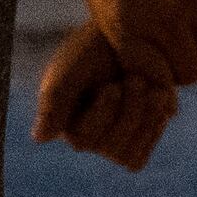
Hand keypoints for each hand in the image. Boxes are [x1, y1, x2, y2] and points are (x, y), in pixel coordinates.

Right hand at [33, 19, 180, 169]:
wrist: (133, 37)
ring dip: (144, 116)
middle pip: (108, 148)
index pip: (83, 140)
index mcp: (62, 121)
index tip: (112, 87)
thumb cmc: (94, 51)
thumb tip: (39, 138)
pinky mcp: (133, 145)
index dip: (104, 113)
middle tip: (135, 80)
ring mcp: (109, 145)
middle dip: (129, 110)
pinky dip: (153, 127)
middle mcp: (84, 139)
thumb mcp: (70, 70)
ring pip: (125, 156)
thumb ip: (54, 101)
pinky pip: (139, 159)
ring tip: (149, 87)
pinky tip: (157, 99)